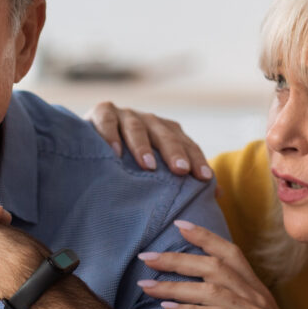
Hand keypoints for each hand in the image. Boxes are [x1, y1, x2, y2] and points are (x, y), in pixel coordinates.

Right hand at [85, 101, 213, 180]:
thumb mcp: (156, 170)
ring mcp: (125, 114)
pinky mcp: (101, 112)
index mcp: (166, 132)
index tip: (205, 179)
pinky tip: (114, 152)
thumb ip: (182, 180)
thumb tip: (218, 196)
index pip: (187, 144)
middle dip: (174, 151)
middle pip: (165, 133)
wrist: (89, 143)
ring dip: (143, 145)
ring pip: (137, 126)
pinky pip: (107, 121)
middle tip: (181, 170)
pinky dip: (110, 135)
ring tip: (148, 166)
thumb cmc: (128, 164)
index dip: (197, 159)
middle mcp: (149, 120)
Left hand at [136, 220, 307, 308]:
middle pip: (214, 266)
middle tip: (146, 257)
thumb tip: (192, 298)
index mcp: (256, 289)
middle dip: (177, 259)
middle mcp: (257, 296)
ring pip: (212, 289)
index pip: (230, 252)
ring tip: (146, 286)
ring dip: (175, 286)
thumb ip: (230, 307)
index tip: (178, 225)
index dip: (205, 236)